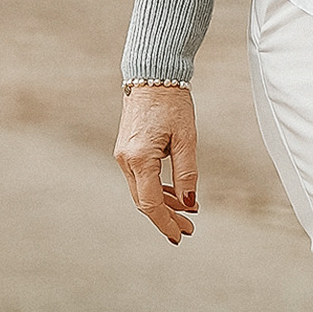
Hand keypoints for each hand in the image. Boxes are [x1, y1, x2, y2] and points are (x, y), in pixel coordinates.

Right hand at [115, 82, 198, 242]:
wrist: (153, 76)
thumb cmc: (172, 104)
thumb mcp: (186, 140)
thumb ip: (186, 173)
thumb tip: (189, 202)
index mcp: (140, 159)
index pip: (151, 203)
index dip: (166, 222)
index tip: (180, 236)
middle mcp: (126, 160)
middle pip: (145, 201)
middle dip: (167, 217)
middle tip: (188, 228)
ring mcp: (124, 155)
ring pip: (142, 190)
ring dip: (164, 203)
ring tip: (187, 212)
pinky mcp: (127, 149)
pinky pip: (141, 178)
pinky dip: (157, 188)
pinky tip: (175, 194)